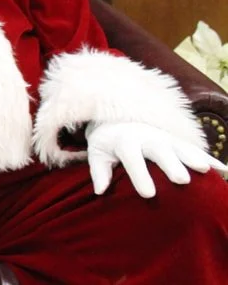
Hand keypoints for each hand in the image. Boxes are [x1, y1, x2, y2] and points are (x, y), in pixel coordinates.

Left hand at [86, 120, 227, 197]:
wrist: (117, 117)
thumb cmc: (107, 142)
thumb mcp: (97, 152)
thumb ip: (99, 171)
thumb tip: (99, 191)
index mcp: (124, 141)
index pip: (132, 158)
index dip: (139, 175)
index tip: (148, 194)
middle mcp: (146, 137)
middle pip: (160, 150)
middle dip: (171, 164)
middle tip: (182, 180)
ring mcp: (164, 137)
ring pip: (180, 147)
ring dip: (194, 157)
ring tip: (207, 171)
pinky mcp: (177, 140)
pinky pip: (195, 149)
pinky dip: (210, 159)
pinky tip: (224, 171)